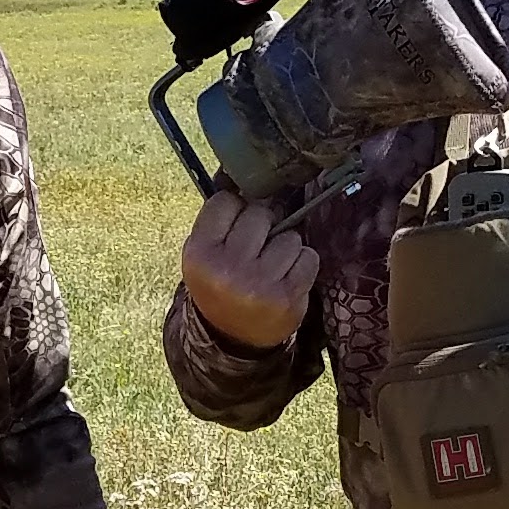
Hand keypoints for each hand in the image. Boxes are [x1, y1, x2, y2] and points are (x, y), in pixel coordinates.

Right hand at [180, 178, 318, 349]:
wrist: (233, 337)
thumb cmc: (219, 283)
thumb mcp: (204, 253)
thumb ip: (219, 218)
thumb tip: (238, 171)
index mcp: (200, 253)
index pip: (226, 201)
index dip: (235, 209)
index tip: (235, 226)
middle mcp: (228, 268)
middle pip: (260, 214)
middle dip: (262, 227)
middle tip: (254, 250)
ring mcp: (260, 283)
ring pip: (289, 236)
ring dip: (285, 247)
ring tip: (270, 267)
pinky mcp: (288, 296)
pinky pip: (308, 257)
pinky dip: (302, 264)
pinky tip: (287, 278)